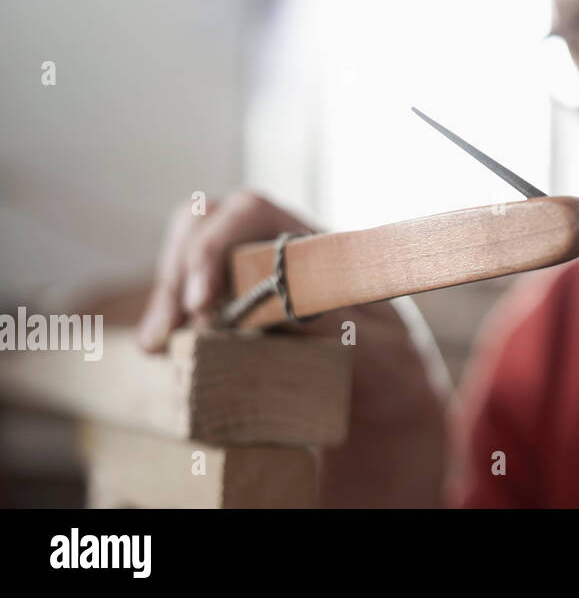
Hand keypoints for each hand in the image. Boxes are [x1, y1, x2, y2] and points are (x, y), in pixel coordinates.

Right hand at [136, 189, 449, 505]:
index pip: (251, 211)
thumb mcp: (376, 346)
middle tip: (167, 334)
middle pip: (205, 224)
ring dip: (166, 296)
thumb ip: (332, 320)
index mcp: (317, 243)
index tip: (201, 305)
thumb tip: (275, 299)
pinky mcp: (232, 308)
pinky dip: (169, 317)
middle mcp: (278, 248)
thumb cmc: (391, 365)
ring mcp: (250, 275)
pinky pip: (187, 296)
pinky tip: (161, 350)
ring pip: (186, 256)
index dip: (214, 247)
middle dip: (176, 272)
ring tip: (156, 346)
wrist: (392, 398)